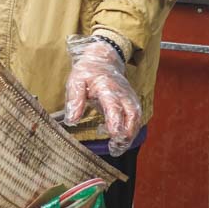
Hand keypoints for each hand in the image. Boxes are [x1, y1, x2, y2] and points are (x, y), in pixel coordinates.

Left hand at [63, 36, 141, 156]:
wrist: (103, 59)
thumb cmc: (87, 72)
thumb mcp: (75, 82)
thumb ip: (74, 101)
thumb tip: (71, 121)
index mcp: (107, 88)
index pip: (114, 107)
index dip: (116, 122)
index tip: (114, 135)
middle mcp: (123, 93)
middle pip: (132, 114)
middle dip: (127, 133)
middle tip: (116, 147)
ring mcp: (129, 97)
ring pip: (136, 118)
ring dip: (130, 134)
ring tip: (117, 148)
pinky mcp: (132, 101)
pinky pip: (136, 117)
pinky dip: (131, 129)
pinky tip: (120, 139)